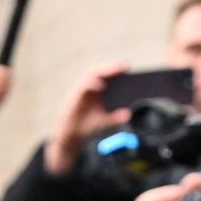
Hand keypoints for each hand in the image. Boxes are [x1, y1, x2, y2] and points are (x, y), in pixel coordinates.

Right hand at [44, 61, 131, 175]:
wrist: (71, 135)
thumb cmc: (87, 125)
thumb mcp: (104, 121)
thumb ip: (116, 117)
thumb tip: (128, 114)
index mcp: (96, 91)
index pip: (106, 76)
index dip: (116, 70)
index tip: (127, 67)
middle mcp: (88, 88)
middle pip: (100, 72)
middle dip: (111, 67)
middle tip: (124, 65)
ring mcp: (80, 91)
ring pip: (90, 76)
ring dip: (102, 71)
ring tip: (115, 70)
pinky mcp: (73, 97)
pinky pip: (82, 87)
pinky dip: (90, 84)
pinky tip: (100, 85)